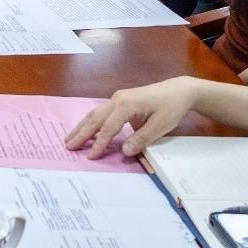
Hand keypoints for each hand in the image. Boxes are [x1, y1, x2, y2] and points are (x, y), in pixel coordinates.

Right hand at [65, 78, 202, 159]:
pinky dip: (91, 122)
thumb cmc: (171, 107)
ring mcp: (117, 98)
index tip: (91, 156)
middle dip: (81, 133)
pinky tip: (86, 129)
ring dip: (82, 126)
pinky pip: (101, 112)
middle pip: (95, 118)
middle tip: (68, 146)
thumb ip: (142, 139)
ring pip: (95, 113)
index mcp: (127, 105)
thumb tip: (125, 151)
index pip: (108, 127)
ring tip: (70, 138)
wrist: (179, 90)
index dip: (99, 143)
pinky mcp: (120, 100)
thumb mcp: (160, 125)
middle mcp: (118, 99)